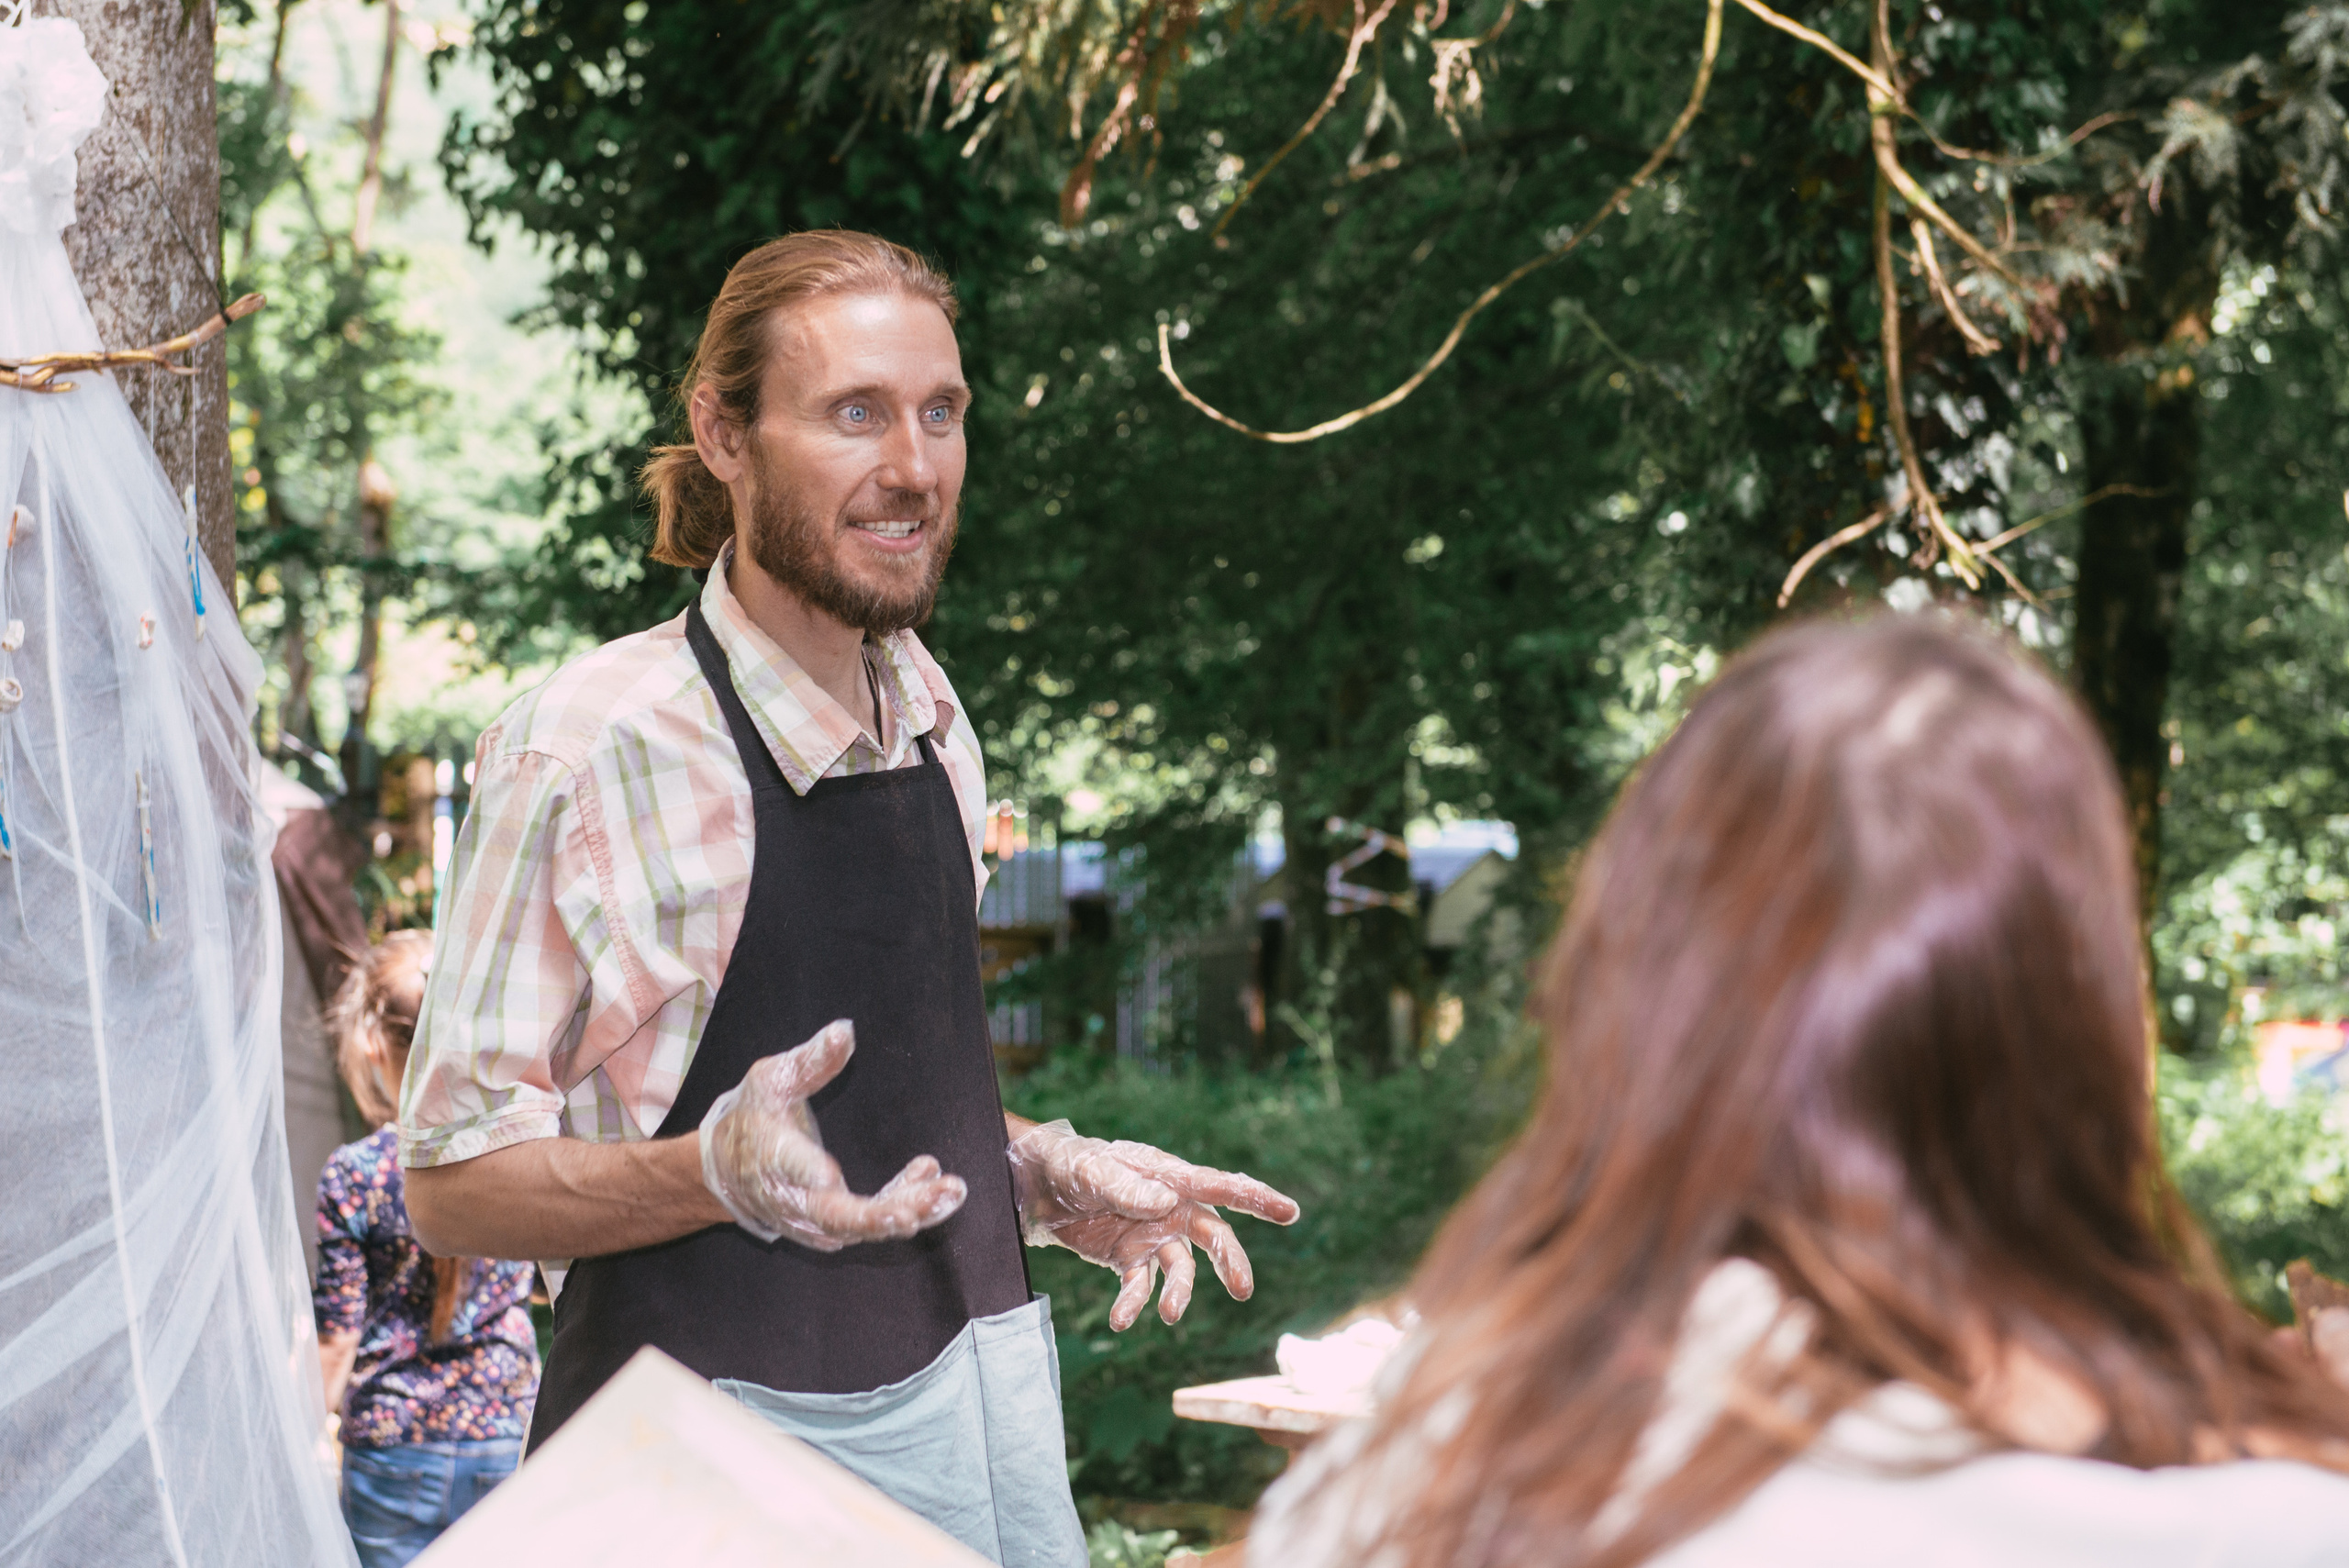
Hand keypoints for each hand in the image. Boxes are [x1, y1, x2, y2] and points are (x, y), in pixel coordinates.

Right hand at [700, 1020, 966, 1248]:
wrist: (729, 1168)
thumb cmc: (754, 1115)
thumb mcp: (773, 1079)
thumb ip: (810, 1061)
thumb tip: (845, 1030)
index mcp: (771, 1154)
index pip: (786, 1166)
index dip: (805, 1172)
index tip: (828, 1174)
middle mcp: (791, 1197)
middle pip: (836, 1214)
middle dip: (881, 1213)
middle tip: (925, 1202)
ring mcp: (812, 1219)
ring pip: (861, 1226)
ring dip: (909, 1210)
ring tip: (951, 1192)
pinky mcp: (831, 1226)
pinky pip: (870, 1223)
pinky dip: (904, 1204)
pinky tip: (932, 1176)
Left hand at [1007, 1119, 1299, 1330]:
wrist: (1037, 1187)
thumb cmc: (1072, 1165)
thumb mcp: (1094, 1171)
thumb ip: (1129, 1187)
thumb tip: (1167, 1202)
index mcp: (1170, 1178)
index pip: (1220, 1187)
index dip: (1257, 1199)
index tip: (1290, 1212)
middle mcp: (1171, 1209)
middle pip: (1213, 1236)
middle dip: (1230, 1262)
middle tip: (1242, 1290)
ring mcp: (1153, 1236)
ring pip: (1182, 1269)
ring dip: (1180, 1293)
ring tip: (1171, 1315)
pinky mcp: (1129, 1260)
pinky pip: (1140, 1287)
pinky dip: (1134, 1305)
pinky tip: (1121, 1321)